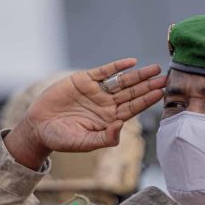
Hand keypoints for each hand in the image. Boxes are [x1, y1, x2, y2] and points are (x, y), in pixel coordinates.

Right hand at [5, 58, 165, 168]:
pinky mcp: (84, 80)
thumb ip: (104, 138)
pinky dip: (116, 66)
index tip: (161, 93)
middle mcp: (106, 104)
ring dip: (138, 75)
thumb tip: (121, 127)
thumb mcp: (84, 142)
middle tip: (165, 77)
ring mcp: (96, 92)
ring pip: (122, 81)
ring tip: (154, 69)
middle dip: (148, 85)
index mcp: (109, 120)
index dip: (147, 100)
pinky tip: (130, 62)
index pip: (133, 109)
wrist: (39, 126)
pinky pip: (104, 72)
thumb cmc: (62, 139)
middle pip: (132, 93)